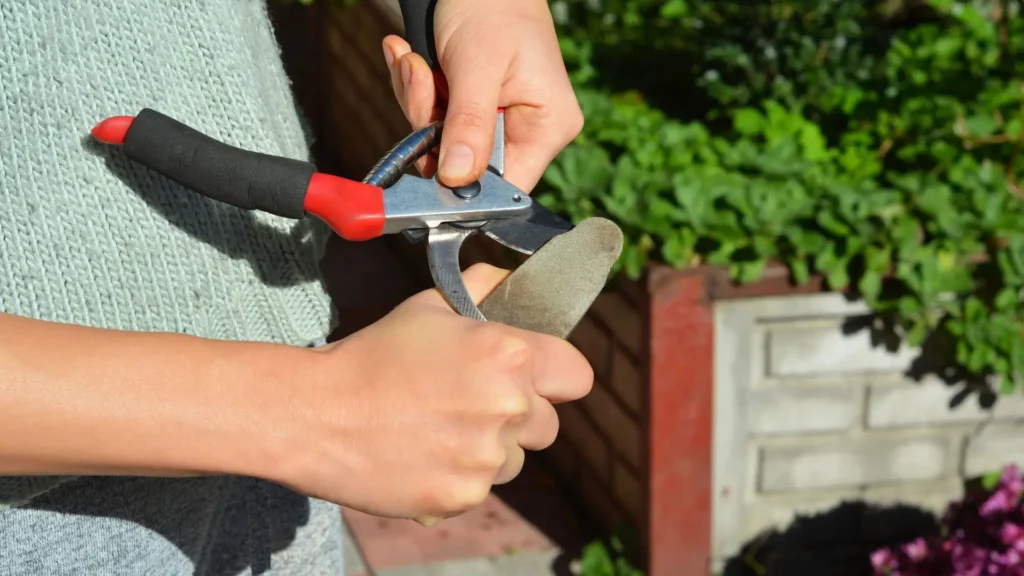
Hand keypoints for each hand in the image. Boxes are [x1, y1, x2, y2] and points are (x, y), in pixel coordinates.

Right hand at [278, 264, 592, 521]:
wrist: (316, 413)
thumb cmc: (372, 356)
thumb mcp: (429, 307)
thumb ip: (482, 289)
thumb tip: (510, 277)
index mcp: (508, 355)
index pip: (576, 375)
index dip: (557, 375)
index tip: (539, 378)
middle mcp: (509, 407)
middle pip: (549, 424)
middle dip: (520, 416)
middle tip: (471, 403)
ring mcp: (487, 458)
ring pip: (516, 460)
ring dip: (490, 449)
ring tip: (439, 429)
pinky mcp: (464, 496)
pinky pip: (482, 488)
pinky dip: (459, 477)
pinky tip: (423, 454)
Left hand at [381, 0, 582, 193]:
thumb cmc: (493, 5)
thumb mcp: (477, 67)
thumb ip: (469, 125)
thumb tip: (457, 179)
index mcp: (547, 127)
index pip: (505, 187)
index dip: (463, 184)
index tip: (427, 161)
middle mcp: (528, 130)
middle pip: (465, 165)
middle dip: (429, 124)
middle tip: (420, 76)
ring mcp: (499, 120)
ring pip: (441, 143)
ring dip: (417, 101)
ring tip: (415, 60)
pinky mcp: (472, 108)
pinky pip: (434, 120)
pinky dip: (416, 90)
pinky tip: (413, 58)